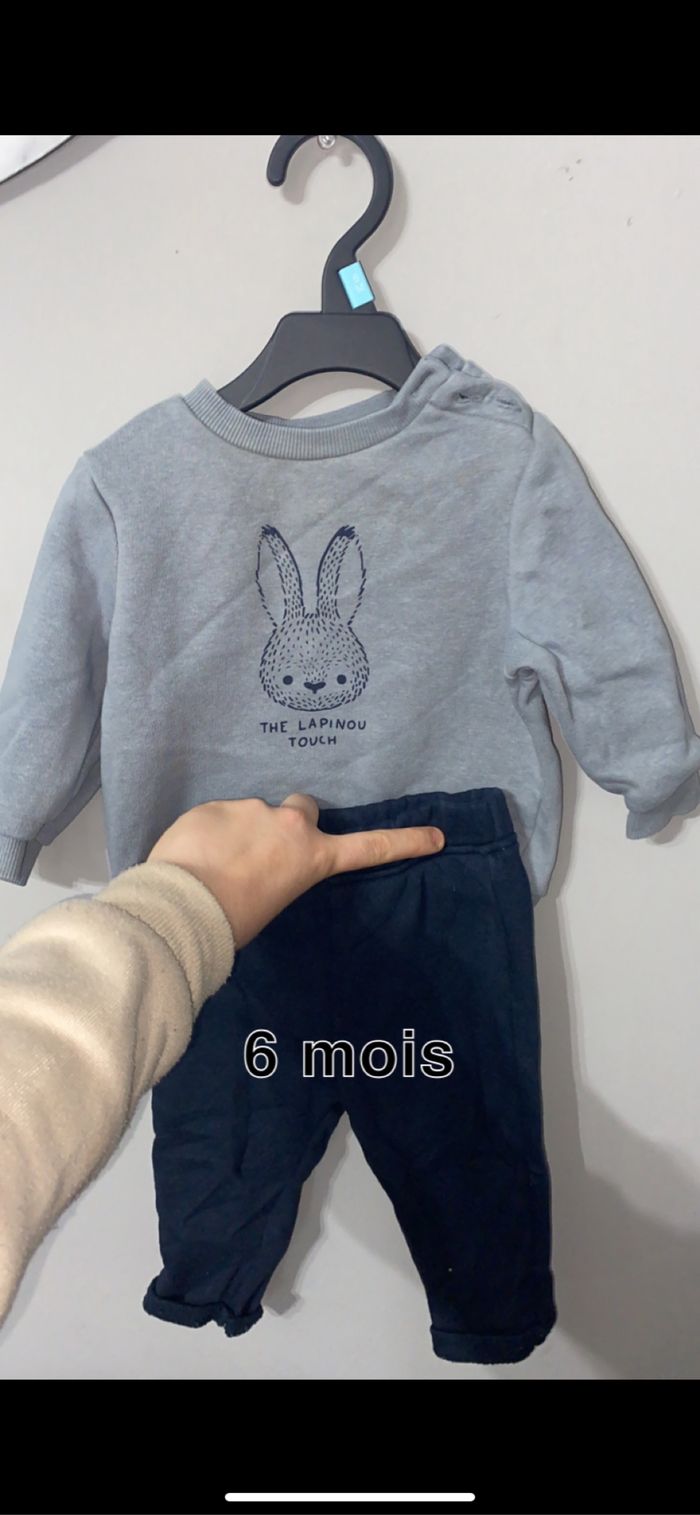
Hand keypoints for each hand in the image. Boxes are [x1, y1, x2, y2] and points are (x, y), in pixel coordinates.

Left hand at [147, 793, 444, 946]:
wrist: (182, 908)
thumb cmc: (231, 922)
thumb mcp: (271, 904)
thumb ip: (279, 875)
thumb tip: (261, 866)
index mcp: (311, 858)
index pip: (369, 848)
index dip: (404, 842)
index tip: (436, 836)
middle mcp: (289, 825)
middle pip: (305, 807)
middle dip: (289, 822)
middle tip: (265, 850)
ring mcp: (251, 810)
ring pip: (252, 815)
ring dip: (239, 833)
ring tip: (213, 866)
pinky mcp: (214, 806)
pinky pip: (215, 818)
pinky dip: (207, 833)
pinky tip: (192, 857)